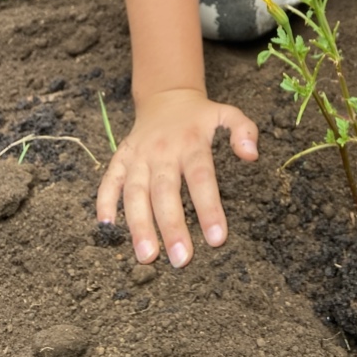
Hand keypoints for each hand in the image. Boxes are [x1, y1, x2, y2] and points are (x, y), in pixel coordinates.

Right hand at [96, 88, 258, 267]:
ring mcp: (138, 155)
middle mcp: (162, 150)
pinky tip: (107, 227)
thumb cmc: (200, 116)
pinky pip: (109, 180)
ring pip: (135, 192)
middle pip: (165, 191)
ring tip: (147, 257)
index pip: (201, 178)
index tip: (218, 239)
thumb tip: (252, 155)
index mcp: (191, 142)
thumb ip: (244, 130)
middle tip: (181, 260)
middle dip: (172, 227)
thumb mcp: (226, 114)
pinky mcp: (121, 158)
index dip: (209, 208)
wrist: (165, 97)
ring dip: (139, 224)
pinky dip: (104, 202)